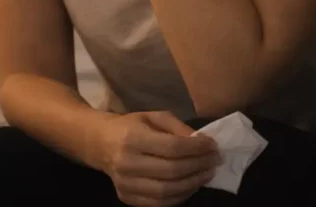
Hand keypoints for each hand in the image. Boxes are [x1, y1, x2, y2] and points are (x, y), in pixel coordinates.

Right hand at [97, 110, 220, 206]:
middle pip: (172, 170)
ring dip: (194, 184)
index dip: (197, 149)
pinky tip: (190, 185)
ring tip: (207, 174)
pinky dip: (180, 196)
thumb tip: (203, 143)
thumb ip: (178, 127)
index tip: (213, 146)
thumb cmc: (130, 126)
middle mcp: (126, 162)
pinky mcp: (126, 197)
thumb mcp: (153, 117)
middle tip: (215, 161)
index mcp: (132, 137)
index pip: (172, 147)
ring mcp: (125, 183)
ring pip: (168, 191)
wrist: (100, 143)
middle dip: (199, 166)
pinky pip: (159, 203)